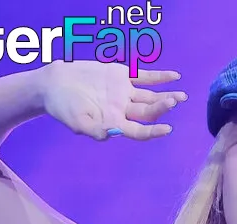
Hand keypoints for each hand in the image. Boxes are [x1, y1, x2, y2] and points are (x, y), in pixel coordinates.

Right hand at [38, 60, 186, 140]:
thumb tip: (110, 135)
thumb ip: (94, 129)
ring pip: (149, 96)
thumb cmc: (63, 107)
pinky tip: (174, 77)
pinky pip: (144, 76)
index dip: (153, 131)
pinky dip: (159, 77)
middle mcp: (122, 110)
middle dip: (161, 107)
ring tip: (181, 96)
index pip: (138, 131)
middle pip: (147, 112)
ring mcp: (123, 93)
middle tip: (173, 101)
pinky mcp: (121, 76)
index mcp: (114, 124)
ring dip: (165, 95)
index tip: (166, 129)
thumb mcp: (76, 121)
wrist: (54, 84)